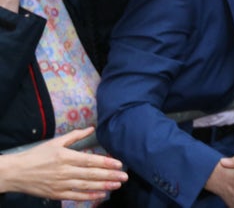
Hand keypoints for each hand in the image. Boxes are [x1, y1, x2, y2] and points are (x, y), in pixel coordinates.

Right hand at [0, 127, 127, 199]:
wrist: (17, 172)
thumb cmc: (38, 155)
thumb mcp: (56, 142)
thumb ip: (75, 136)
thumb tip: (92, 128)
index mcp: (66, 156)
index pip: (90, 160)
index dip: (106, 163)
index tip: (119, 164)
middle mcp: (65, 171)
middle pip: (91, 174)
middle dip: (110, 175)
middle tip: (124, 176)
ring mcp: (61, 184)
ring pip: (86, 186)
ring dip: (103, 186)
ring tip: (117, 185)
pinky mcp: (57, 194)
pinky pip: (76, 196)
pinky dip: (89, 196)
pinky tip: (101, 194)